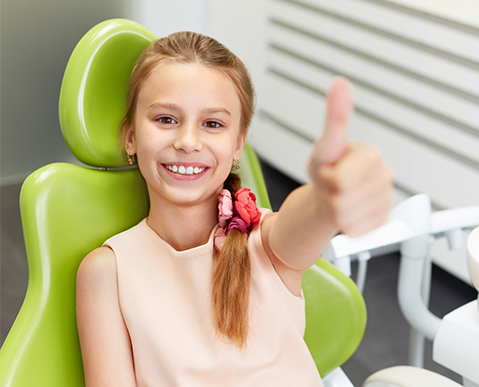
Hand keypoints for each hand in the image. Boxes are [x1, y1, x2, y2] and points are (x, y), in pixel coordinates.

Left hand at [307, 77, 393, 236]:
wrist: (329, 195)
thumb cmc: (327, 169)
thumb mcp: (325, 145)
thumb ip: (335, 117)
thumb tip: (340, 83)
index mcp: (371, 156)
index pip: (344, 179)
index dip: (328, 178)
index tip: (330, 171)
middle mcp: (384, 177)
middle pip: (344, 199)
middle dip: (329, 195)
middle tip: (331, 185)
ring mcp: (385, 200)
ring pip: (348, 217)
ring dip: (336, 211)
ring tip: (338, 197)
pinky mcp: (382, 220)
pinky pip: (356, 230)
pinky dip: (344, 225)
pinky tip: (347, 211)